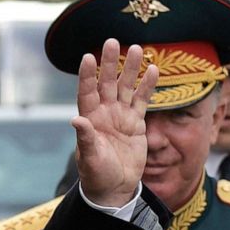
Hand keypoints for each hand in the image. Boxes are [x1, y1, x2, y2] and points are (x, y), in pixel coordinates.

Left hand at [73, 38, 158, 205]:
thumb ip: (85, 138)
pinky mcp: (136, 123)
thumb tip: (76, 120)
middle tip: (113, 41)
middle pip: (106, 83)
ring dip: (130, 69)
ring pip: (125, 87)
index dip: (87, 76)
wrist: (114, 187)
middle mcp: (104, 114)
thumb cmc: (97, 174)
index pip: (86, 92)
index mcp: (89, 120)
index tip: (88, 57)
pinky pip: (142, 100)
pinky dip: (147, 86)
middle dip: (110, 63)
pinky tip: (154, 69)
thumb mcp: (90, 158)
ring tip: (137, 48)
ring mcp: (120, 116)